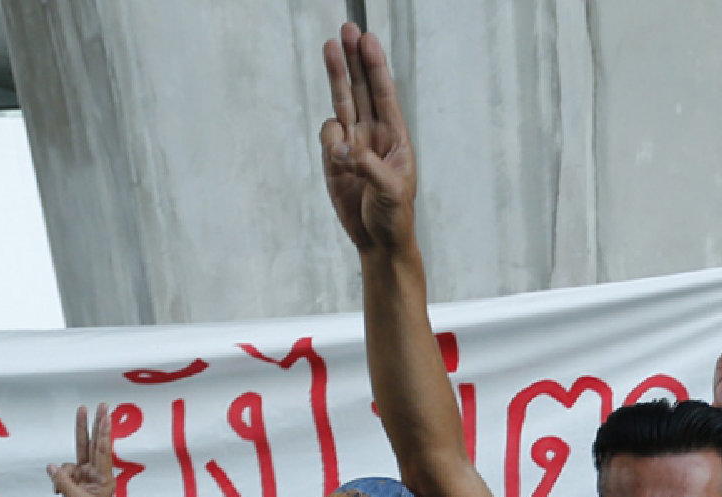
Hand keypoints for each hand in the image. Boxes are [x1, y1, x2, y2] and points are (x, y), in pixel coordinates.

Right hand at [47, 405, 118, 496]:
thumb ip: (64, 483)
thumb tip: (52, 467)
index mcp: (104, 477)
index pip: (103, 449)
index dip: (103, 431)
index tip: (105, 415)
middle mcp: (95, 472)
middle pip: (92, 443)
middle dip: (93, 424)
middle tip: (98, 405)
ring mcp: (84, 474)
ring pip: (73, 459)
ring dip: (63, 471)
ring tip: (61, 490)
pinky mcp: (74, 480)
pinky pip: (61, 473)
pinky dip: (57, 481)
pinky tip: (57, 493)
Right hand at [319, 24, 417, 254]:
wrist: (378, 241)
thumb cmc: (395, 215)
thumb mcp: (391, 190)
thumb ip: (367, 166)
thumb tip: (342, 149)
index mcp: (395, 136)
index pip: (384, 93)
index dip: (375, 66)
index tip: (368, 39)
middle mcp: (372, 134)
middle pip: (359, 88)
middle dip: (352, 59)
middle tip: (346, 29)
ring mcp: (351, 145)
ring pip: (341, 102)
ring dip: (336, 75)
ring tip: (330, 47)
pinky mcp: (333, 162)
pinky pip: (327, 137)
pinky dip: (328, 137)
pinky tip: (336, 152)